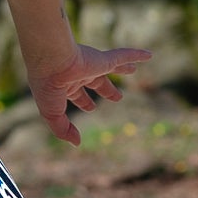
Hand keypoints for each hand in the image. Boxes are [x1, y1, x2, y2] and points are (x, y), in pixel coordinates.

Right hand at [27, 41, 148, 146]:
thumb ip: (63, 130)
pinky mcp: (103, 59)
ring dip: (123, 68)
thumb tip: (77, 143)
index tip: (92, 107)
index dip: (85, 102)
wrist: (51, 61)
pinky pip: (124, 55)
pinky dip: (136, 55)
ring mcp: (93, 65)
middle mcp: (80, 74)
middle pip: (97, 82)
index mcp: (66, 85)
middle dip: (107, 90)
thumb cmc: (48, 87)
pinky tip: (149, 55)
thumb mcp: (52, 114)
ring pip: (112, 66)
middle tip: (118, 97)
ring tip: (133, 70)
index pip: (78, 95)